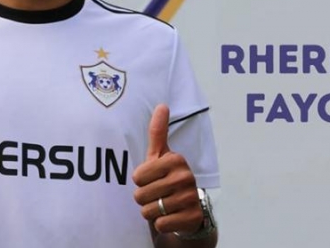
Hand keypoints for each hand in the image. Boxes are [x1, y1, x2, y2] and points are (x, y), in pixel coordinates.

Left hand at [132, 104, 202, 234]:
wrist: (190, 208)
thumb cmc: (168, 178)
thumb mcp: (161, 155)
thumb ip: (158, 132)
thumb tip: (162, 105)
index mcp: (176, 160)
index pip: (137, 176)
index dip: (140, 181)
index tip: (152, 179)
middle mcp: (185, 177)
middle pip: (140, 195)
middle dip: (144, 198)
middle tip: (156, 195)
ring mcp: (190, 198)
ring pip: (148, 211)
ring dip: (151, 212)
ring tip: (162, 205)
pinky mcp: (192, 218)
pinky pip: (160, 224)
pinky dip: (161, 223)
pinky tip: (170, 216)